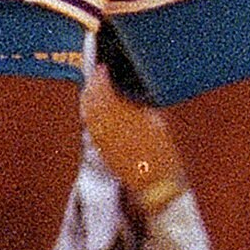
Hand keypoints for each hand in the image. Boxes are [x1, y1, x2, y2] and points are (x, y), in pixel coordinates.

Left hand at [82, 64, 184, 212]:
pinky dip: (87, 113)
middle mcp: (109, 127)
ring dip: (87, 97)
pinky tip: (89, 107)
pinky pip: (89, 126)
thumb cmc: (162, 150)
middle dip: (92, 84)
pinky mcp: (101, 148)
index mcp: (125, 117)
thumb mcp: (156, 121)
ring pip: (87, 113)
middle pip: (92, 100)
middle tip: (96, 73)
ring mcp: (102, 139)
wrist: (155, 182)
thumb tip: (129, 90)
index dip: (101, 77)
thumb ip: (140, 104)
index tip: (104, 67)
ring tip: (92, 86)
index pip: (105, 91)